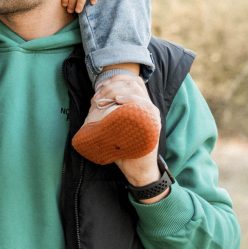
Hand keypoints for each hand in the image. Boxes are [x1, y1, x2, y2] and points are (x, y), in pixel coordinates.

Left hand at [95, 74, 166, 198]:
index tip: (100, 86)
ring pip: (135, 90)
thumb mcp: (116, 128)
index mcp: (141, 105)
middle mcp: (148, 107)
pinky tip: (118, 100)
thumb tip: (95, 102)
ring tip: (103, 99)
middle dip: (111, 85)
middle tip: (97, 96)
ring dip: (116, 90)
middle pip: (132, 83)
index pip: (132, 81)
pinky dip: (130, 99)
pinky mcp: (152, 122)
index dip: (115, 79)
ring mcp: (151, 114)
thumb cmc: (125, 150)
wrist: (138, 170)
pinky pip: (143, 104)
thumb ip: (111, 114)